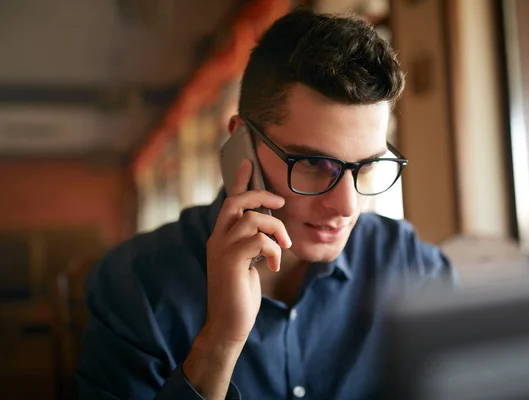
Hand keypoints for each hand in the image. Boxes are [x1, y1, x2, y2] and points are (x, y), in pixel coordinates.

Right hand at [204, 158, 291, 343]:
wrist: (229, 323)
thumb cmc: (240, 293)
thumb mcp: (247, 262)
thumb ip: (252, 243)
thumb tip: (268, 227)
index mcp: (221, 236)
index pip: (229, 201)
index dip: (240, 181)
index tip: (249, 162)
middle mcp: (217, 238)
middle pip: (237, 202)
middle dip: (261, 196)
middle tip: (281, 202)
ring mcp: (222, 249)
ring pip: (253, 219)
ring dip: (275, 229)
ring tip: (283, 246)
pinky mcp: (231, 261)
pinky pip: (259, 240)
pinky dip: (273, 250)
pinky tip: (273, 266)